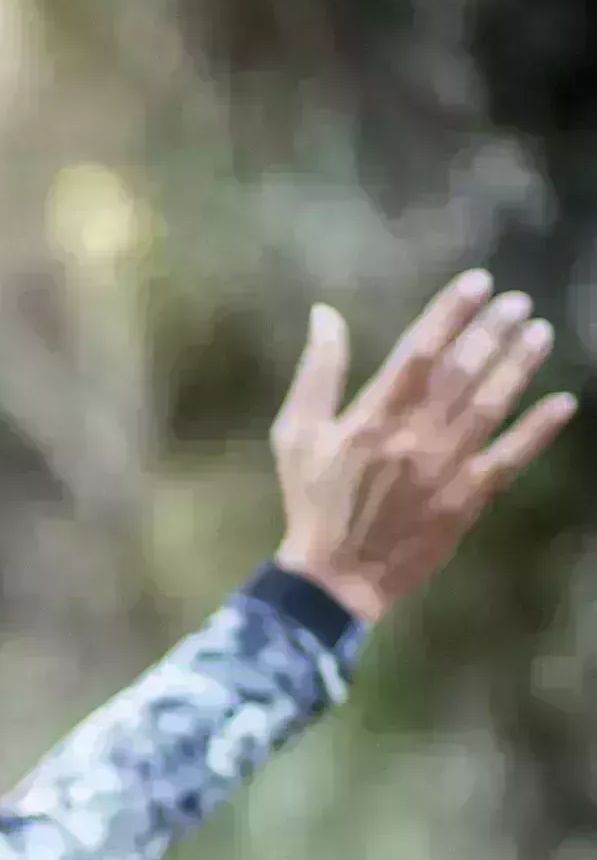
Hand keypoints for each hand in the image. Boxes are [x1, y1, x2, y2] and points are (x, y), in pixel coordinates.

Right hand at [270, 270, 576, 623]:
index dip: (451, 313)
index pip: (420, 351)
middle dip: (493, 331)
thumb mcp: (295, 434)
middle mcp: (415, 436)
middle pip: (463, 371)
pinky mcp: (467, 498)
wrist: (336, 577)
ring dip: (519, 366)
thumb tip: (324, 314)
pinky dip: (537, 430)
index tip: (478, 282)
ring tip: (540, 333)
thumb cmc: (312, 502)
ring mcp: (446, 467)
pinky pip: (510, 458)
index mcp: (373, 417)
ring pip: (491, 405)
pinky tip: (563, 403)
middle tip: (518, 302)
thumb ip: (315, 373)